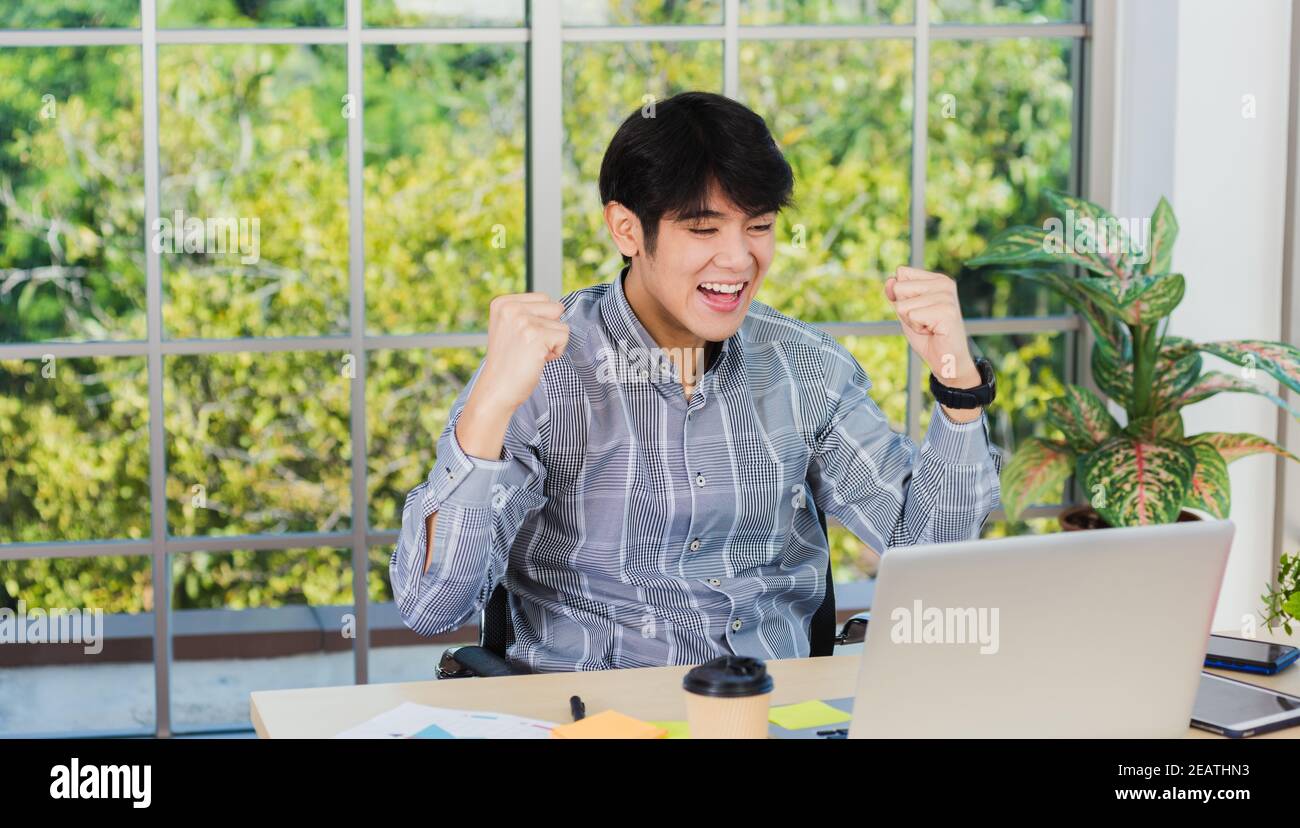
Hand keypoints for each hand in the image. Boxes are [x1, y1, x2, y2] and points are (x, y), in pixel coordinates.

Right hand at [455, 293, 568, 461]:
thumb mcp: (509, 328)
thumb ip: (527, 312)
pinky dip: (557, 351)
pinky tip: (539, 360)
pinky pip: (564, 336)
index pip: (543, 298)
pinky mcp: (536, 336)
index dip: (541, 320)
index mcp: (503, 303)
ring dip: (553, 342)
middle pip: (555, 307)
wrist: (497, 389)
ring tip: (532, 354)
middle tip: (529, 346)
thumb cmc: (507, 362)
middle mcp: (511, 308)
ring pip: (561, 323)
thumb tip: (560, 307)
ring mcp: (523, 321)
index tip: (523, 337)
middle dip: (550, 328)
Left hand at [884, 266, 979, 387]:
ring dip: (912, 321)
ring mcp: (946, 296)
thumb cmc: (927, 336)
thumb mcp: (905, 312)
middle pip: (899, 287)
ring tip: (929, 327)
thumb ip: (895, 295)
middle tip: (923, 321)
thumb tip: (890, 280)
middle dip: (904, 310)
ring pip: (903, 305)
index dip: (901, 297)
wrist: (946, 360)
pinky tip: (933, 331)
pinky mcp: (946, 311)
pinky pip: (912, 316)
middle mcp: (943, 283)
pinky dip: (917, 328)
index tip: (918, 310)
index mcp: (936, 279)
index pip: (901, 273)